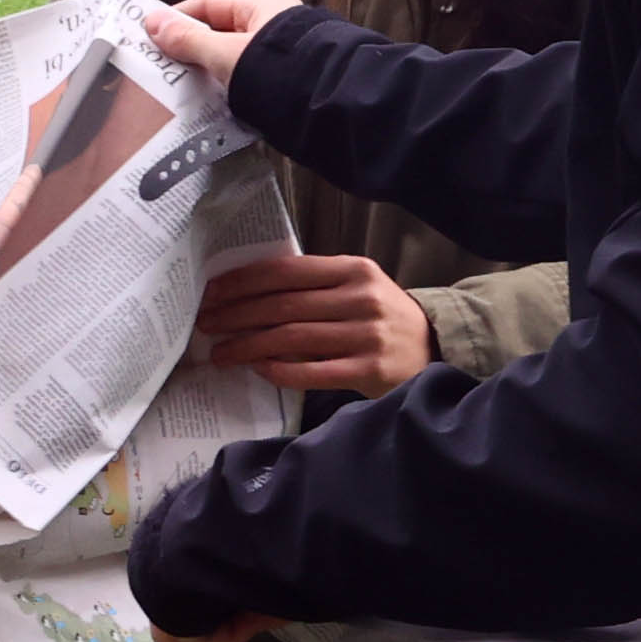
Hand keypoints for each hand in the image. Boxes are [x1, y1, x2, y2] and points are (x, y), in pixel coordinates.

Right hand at [139, 0, 303, 87]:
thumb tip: (153, 23)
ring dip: (209, 72)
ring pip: (232, 59)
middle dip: (192, 48)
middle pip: (221, 32)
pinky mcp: (286, 82)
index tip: (153, 34)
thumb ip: (188, 40)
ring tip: (182, 87)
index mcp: (263, 7)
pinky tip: (210, 103)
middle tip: (163, 64)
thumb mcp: (224, 54)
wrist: (327, 107)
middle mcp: (274, 26)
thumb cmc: (278, 71)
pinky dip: (227, 89)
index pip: (210, 3)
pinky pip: (246, 80)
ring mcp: (282, 55)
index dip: (178, 16)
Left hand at [194, 250, 435, 396]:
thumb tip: (245, 293)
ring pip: (291, 339)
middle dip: (236, 315)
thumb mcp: (355, 287)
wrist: (435, 347)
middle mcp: (360, 299)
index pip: (286, 271)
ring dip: (248, 346)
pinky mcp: (369, 370)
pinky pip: (312, 371)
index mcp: (353, 270)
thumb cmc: (380, 315)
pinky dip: (279, 370)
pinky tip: (257, 369)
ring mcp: (366, 335)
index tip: (211, 292)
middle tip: (205, 324)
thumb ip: (313, 285)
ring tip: (220, 352)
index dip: (243, 282)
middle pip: (282, 306)